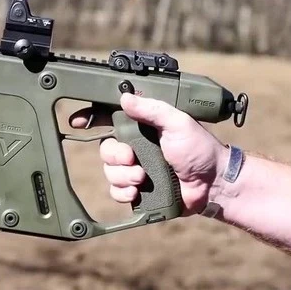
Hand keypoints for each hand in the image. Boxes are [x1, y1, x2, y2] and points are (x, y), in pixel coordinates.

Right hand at [70, 93, 229, 214]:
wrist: (213, 184)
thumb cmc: (200, 149)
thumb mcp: (177, 122)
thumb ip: (152, 109)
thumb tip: (125, 97)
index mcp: (143, 126)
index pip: (110, 117)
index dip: (92, 118)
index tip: (77, 121)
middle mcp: (136, 146)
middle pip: (105, 149)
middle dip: (116, 156)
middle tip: (132, 159)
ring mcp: (136, 168)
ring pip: (109, 171)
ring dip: (122, 176)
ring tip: (142, 178)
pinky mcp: (138, 190)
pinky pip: (116, 191)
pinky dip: (123, 192)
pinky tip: (136, 191)